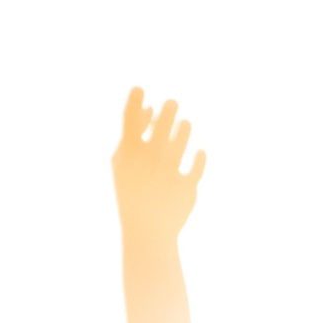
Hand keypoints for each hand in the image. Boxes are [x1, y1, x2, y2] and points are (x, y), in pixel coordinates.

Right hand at [112, 91, 204, 250]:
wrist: (146, 233)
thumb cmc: (133, 191)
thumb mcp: (124, 164)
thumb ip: (133, 136)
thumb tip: (150, 107)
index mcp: (127, 155)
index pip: (130, 119)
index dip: (135, 100)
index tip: (140, 89)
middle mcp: (147, 162)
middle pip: (162, 125)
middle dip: (168, 110)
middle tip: (172, 104)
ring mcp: (167, 175)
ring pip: (181, 139)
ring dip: (183, 129)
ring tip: (183, 126)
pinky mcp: (186, 188)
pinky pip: (198, 163)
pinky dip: (199, 157)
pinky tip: (196, 154)